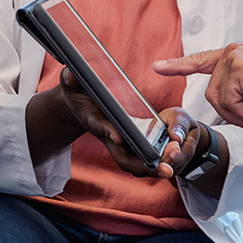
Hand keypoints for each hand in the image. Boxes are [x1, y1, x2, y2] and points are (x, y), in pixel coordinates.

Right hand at [56, 68, 179, 178]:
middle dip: (142, 166)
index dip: (108, 131)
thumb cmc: (75, 93)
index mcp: (93, 119)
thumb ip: (71, 78)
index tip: (118, 136)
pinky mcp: (127, 141)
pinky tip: (173, 159)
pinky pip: (141, 156)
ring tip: (171, 169)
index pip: (100, 126)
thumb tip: (72, 73)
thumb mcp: (70, 82)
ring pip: (134, 162)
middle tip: (163, 169)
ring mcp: (118, 141)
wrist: (78, 104)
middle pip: (123, 158)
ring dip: (152, 167)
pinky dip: (155, 161)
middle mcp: (107, 135)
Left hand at [155, 43, 242, 128]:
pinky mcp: (239, 71)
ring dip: (240, 112)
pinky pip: (230, 102)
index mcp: (236, 52)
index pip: (201, 58)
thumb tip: (239, 107)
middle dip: (232, 110)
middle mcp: (231, 52)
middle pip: (212, 92)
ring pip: (219, 99)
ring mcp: (233, 60)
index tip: (158, 66)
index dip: (179, 64)